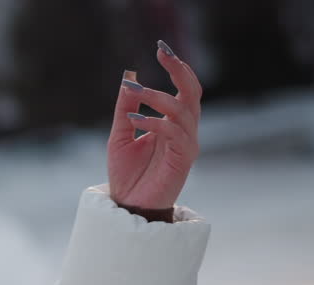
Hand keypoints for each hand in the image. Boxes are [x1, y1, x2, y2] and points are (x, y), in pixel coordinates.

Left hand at [107, 40, 201, 211]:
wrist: (127, 205)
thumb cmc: (127, 174)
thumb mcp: (120, 134)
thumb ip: (125, 108)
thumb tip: (128, 76)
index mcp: (172, 123)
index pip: (183, 89)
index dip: (177, 68)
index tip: (162, 49)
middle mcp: (183, 130)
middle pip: (193, 92)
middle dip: (179, 71)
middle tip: (163, 54)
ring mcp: (186, 144)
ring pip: (182, 110)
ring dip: (156, 98)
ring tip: (133, 93)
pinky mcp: (182, 159)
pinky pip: (173, 133)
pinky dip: (153, 123)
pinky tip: (134, 120)